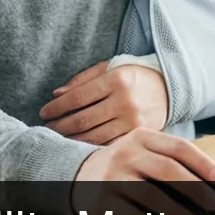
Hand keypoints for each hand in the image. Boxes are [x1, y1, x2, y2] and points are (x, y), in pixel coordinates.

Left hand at [39, 60, 167, 144]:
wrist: (170, 87)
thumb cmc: (134, 76)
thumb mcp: (111, 67)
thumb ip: (83, 79)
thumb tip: (56, 94)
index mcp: (116, 79)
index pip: (78, 97)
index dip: (57, 107)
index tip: (44, 112)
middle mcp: (125, 101)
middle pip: (83, 119)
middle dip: (60, 125)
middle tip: (47, 128)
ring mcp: (133, 120)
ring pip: (94, 136)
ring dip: (71, 139)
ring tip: (59, 139)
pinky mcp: (139, 134)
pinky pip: (109, 144)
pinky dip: (91, 146)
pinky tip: (79, 145)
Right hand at [71, 127, 214, 214]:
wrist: (77, 174)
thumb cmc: (122, 165)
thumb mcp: (142, 150)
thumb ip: (169, 160)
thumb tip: (209, 183)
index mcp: (142, 136)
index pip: (179, 148)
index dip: (204, 164)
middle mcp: (127, 152)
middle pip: (168, 170)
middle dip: (195, 189)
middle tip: (212, 205)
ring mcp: (113, 176)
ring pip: (152, 195)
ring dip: (178, 213)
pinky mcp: (103, 200)